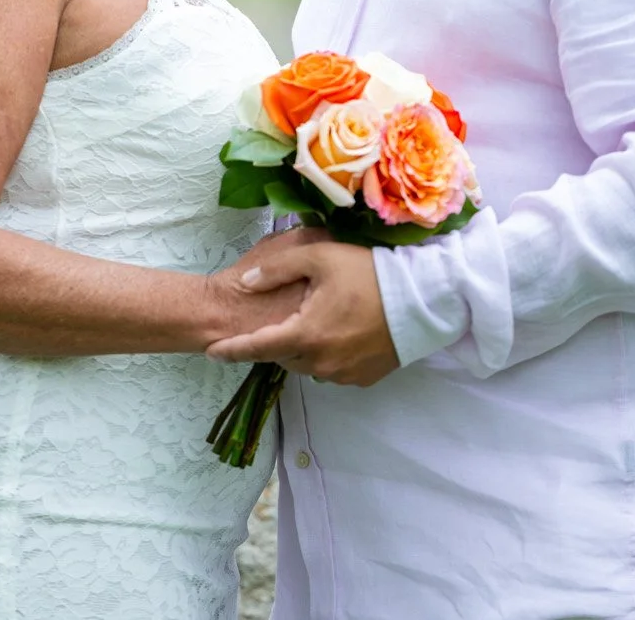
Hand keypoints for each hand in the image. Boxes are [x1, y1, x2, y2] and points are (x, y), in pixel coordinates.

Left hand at [205, 229, 399, 386]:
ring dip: (306, 346)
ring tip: (321, 317)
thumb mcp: (320, 256)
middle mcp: (322, 363)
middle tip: (292, 311)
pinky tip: (343, 330)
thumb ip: (277, 268)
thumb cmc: (370, 272)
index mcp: (306, 334)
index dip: (231, 350)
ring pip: (309, 364)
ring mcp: (345, 375)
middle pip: (285, 355)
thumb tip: (246, 282)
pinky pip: (334, 369)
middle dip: (280, 338)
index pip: (258, 347)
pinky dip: (330, 353)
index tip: (210, 352)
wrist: (425, 298)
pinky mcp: (365, 378)